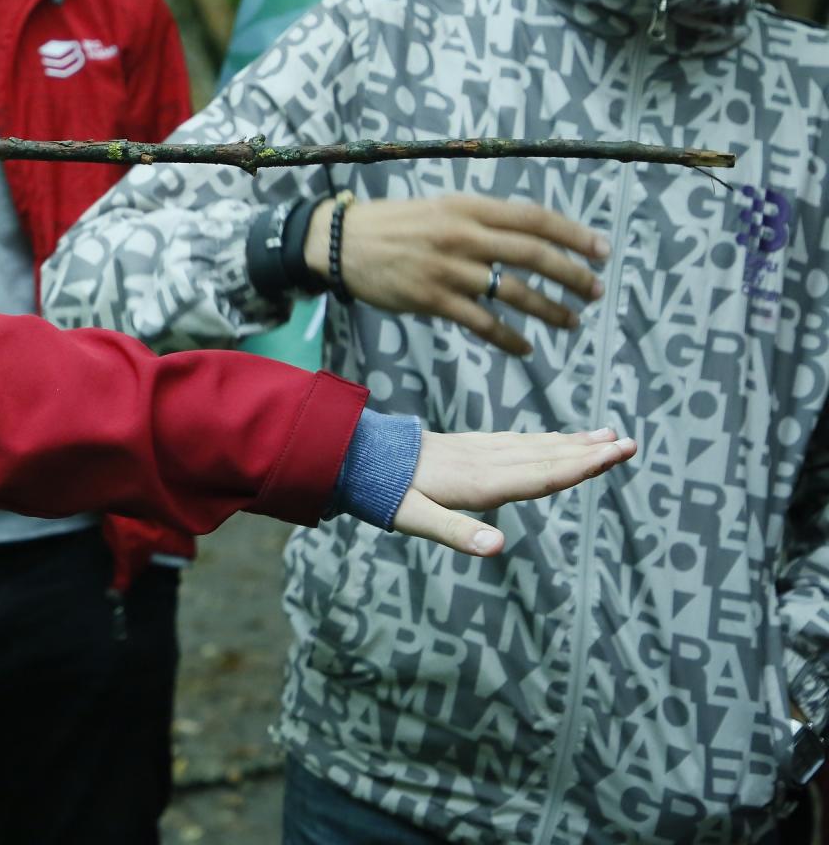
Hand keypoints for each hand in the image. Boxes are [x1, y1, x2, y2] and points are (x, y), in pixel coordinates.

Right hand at [305, 194, 608, 354]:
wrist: (340, 243)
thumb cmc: (393, 224)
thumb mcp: (440, 207)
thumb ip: (481, 220)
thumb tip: (528, 234)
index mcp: (468, 207)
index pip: (534, 219)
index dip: (574, 235)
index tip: (602, 251)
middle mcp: (462, 236)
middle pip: (533, 255)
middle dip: (572, 275)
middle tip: (595, 290)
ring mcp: (448, 269)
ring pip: (514, 293)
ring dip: (550, 309)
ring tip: (571, 321)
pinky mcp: (432, 299)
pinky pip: (482, 323)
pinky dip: (509, 338)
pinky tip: (526, 348)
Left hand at [392, 426, 636, 554]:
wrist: (356, 454)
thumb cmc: (385, 492)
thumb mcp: (416, 519)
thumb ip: (457, 534)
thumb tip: (498, 549)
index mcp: (482, 481)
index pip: (543, 473)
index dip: (582, 466)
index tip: (618, 453)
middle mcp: (486, 462)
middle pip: (547, 457)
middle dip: (589, 452)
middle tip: (630, 444)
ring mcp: (478, 451)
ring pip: (534, 446)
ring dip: (572, 443)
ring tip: (606, 436)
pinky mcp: (468, 447)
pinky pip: (516, 442)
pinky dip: (543, 441)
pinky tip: (554, 441)